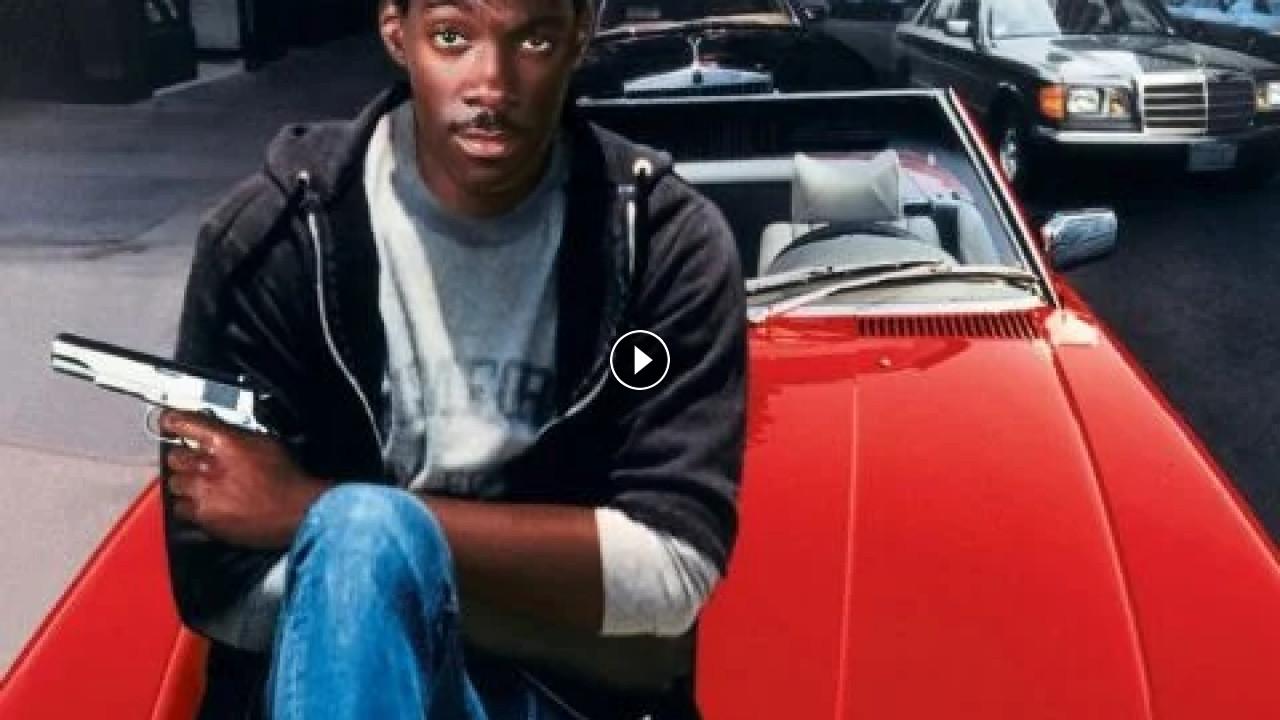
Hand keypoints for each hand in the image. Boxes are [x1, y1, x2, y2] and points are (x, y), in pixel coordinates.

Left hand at [161, 409, 329, 548]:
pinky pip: (181, 509)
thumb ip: (238, 437)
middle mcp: (209, 466)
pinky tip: (204, 504)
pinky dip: (189, 506)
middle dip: (183, 458)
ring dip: (185, 483)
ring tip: (201, 485)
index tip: (167, 421)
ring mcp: (204, 493)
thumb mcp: (267, 443)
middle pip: (174, 456)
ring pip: (175, 483)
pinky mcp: (204, 517)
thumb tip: (224, 434)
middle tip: (194, 462)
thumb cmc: (288, 479)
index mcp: (225, 442)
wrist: (296, 512)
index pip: (184, 424)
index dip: (172, 421)